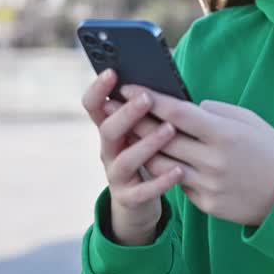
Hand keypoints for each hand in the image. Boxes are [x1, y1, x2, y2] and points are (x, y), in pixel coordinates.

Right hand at [80, 70, 183, 245]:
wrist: (139, 201)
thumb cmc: (148, 154)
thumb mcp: (142, 130)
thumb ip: (147, 111)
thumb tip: (164, 82)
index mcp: (109, 128)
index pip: (94, 105)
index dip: (99, 89)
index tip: (112, 72)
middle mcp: (108, 150)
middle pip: (108, 129)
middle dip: (127, 113)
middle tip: (147, 98)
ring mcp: (116, 175)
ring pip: (125, 159)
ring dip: (147, 143)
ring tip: (170, 130)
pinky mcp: (129, 198)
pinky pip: (143, 191)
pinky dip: (161, 181)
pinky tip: (179, 170)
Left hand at [121, 84, 273, 226]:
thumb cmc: (269, 150)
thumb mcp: (248, 121)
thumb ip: (215, 112)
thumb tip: (185, 108)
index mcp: (224, 133)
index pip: (177, 113)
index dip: (148, 99)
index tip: (126, 87)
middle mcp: (212, 160)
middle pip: (161, 139)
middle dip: (135, 121)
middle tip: (114, 108)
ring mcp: (208, 184)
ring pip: (162, 164)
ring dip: (144, 148)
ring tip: (130, 134)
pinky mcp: (206, 204)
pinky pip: (178, 184)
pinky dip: (168, 170)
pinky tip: (158, 160)